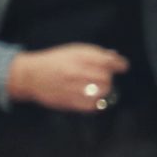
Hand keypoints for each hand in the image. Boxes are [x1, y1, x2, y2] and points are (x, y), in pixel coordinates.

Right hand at [7, 44, 131, 113]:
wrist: (33, 76)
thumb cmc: (55, 60)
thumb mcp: (74, 50)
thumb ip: (94, 54)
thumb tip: (114, 57)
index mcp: (80, 56)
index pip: (107, 61)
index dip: (119, 64)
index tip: (122, 67)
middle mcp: (78, 72)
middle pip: (106, 78)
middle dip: (109, 78)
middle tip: (105, 78)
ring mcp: (74, 88)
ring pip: (101, 92)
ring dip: (104, 90)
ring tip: (100, 88)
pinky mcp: (70, 102)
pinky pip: (92, 106)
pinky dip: (97, 102)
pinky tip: (94, 98)